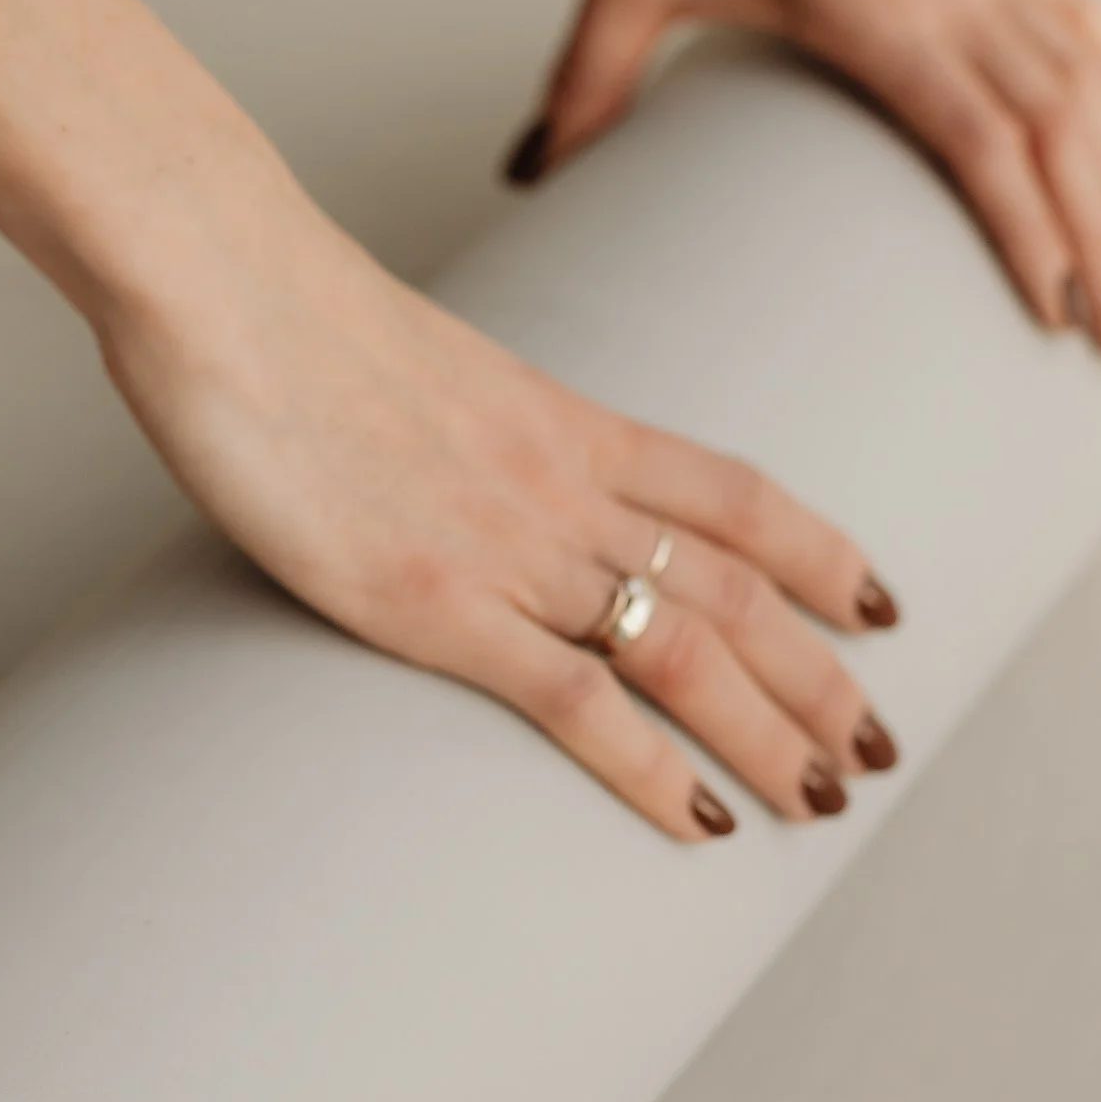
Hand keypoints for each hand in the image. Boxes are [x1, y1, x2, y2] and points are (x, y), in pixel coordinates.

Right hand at [102, 202, 898, 838]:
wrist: (223, 280)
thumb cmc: (277, 312)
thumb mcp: (406, 364)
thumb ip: (457, 424)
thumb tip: (450, 461)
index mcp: (564, 419)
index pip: (734, 495)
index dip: (820, 556)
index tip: (877, 609)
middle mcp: (565, 485)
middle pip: (739, 586)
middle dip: (821, 676)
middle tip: (875, 749)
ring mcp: (509, 546)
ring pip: (689, 648)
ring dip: (772, 732)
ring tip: (824, 799)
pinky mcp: (436, 603)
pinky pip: (577, 701)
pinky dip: (653, 769)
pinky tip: (702, 822)